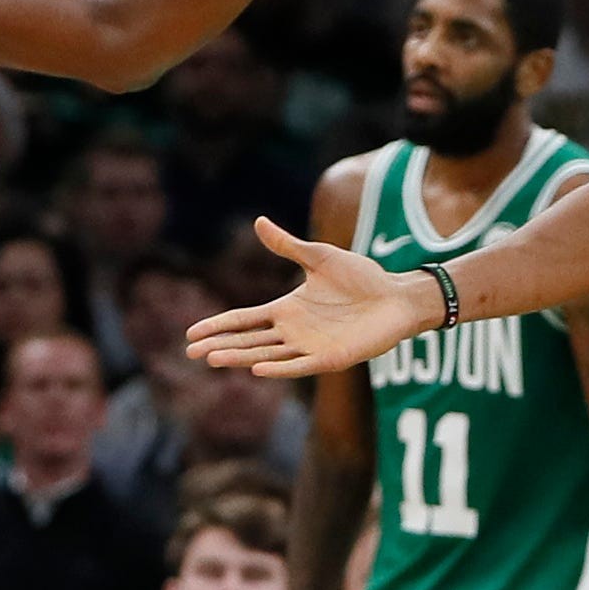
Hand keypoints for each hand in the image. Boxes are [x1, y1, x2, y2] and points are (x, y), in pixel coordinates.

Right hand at [187, 218, 439, 378]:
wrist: (396, 296)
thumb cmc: (361, 277)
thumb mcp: (319, 257)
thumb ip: (288, 245)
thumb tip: (259, 222)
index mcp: (286, 310)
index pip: (244, 320)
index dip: (219, 325)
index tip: (192, 333)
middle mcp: (293, 331)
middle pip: (248, 341)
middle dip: (220, 345)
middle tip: (192, 352)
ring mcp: (309, 347)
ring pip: (266, 355)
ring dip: (240, 358)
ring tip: (213, 358)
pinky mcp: (329, 359)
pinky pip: (298, 366)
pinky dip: (278, 368)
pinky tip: (257, 368)